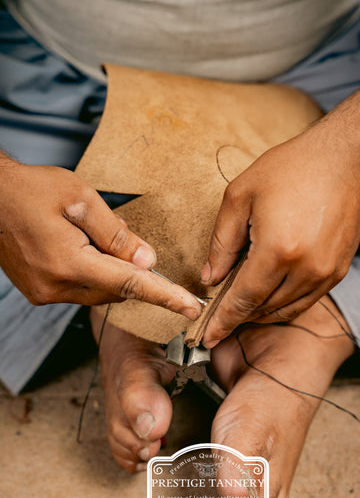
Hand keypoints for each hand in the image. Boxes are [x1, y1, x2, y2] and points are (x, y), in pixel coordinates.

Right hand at [0, 158, 201, 317]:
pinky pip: (80, 289)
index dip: (166, 296)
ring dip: (111, 271)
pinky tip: (84, 247)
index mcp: (68, 263)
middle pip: (115, 290)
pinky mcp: (39, 290)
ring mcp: (44, 292)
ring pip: (98, 291)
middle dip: (132, 271)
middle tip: (130, 241)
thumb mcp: (81, 199)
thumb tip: (147, 260)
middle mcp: (55, 286)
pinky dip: (93, 273)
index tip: (192, 307)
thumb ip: (117, 234)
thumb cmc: (30, 189)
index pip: (130, 285)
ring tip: (96, 235)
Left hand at [201, 124, 359, 346]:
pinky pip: (306, 300)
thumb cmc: (289, 168)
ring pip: (286, 309)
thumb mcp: (239, 196)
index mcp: (277, 251)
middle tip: (219, 316)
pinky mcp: (339, 270)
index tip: (208, 337)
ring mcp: (327, 273)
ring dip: (261, 311)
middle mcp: (306, 269)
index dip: (223, 321)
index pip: (243, 299)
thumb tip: (210, 278)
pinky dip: (284, 303)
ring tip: (242, 304)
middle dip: (238, 316)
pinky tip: (269, 293)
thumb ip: (221, 243)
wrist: (343, 158)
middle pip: (264, 308)